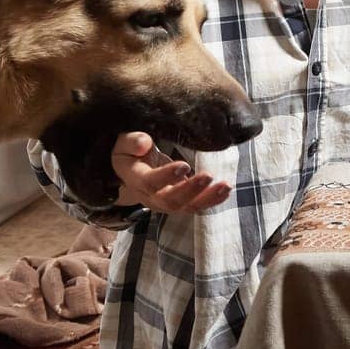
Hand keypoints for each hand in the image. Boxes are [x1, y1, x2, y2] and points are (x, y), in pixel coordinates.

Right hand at [111, 132, 231, 212]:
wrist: (131, 167)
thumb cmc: (129, 151)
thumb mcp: (123, 142)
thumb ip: (132, 141)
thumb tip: (144, 142)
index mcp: (135, 179)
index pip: (150, 182)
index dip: (166, 176)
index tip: (184, 165)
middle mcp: (150, 196)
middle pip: (170, 201)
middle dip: (190, 191)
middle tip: (208, 176)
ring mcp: (166, 202)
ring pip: (187, 207)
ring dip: (207, 198)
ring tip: (225, 186)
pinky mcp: (180, 201)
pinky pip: (196, 204)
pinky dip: (212, 199)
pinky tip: (226, 190)